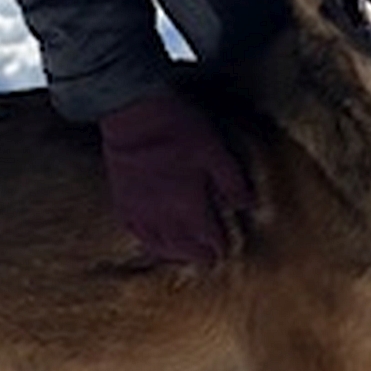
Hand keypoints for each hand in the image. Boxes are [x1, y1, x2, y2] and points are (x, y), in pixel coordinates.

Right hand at [100, 91, 253, 264]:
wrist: (134, 111)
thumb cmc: (179, 130)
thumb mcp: (216, 153)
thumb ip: (233, 183)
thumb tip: (248, 205)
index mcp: (189, 206)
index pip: (208, 238)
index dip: (218, 247)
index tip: (224, 251)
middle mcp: (163, 215)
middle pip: (183, 247)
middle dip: (198, 255)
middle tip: (208, 260)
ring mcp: (140, 208)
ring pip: (157, 244)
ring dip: (173, 254)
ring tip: (184, 256)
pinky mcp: (122, 198)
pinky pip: (134, 230)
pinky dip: (146, 241)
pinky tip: (153, 241)